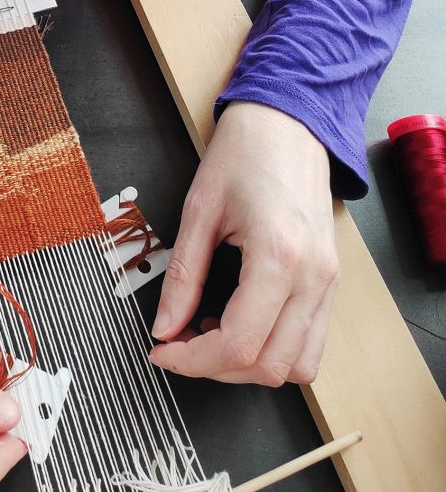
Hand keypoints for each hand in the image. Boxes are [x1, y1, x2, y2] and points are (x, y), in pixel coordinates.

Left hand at [149, 102, 339, 385]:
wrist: (288, 124)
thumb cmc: (245, 155)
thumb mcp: (198, 213)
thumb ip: (183, 277)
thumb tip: (165, 326)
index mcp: (279, 257)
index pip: (239, 345)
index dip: (193, 360)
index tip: (162, 351)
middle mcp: (313, 277)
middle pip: (270, 366)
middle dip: (215, 368)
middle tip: (178, 346)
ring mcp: (328, 281)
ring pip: (297, 364)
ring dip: (248, 366)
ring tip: (208, 334)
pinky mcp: (330, 280)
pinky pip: (309, 341)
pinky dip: (273, 349)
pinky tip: (238, 323)